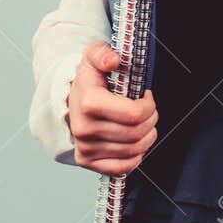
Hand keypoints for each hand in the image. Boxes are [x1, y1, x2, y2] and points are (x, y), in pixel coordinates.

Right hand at [67, 41, 157, 174]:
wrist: (71, 99)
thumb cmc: (89, 79)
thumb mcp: (94, 57)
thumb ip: (103, 53)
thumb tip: (113, 60)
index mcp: (89, 103)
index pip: (134, 114)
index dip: (149, 106)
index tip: (146, 97)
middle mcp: (84, 129)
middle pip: (136, 134)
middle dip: (151, 120)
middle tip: (149, 110)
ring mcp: (85, 148)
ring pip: (133, 150)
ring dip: (147, 137)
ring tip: (144, 124)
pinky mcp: (86, 161)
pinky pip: (121, 168)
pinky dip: (135, 158)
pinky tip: (136, 144)